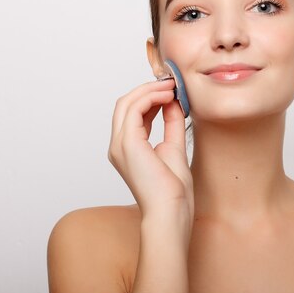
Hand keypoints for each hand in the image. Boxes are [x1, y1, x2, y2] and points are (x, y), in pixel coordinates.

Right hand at [108, 78, 193, 216]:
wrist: (171, 210)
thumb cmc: (173, 190)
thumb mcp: (175, 147)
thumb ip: (172, 124)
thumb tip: (174, 102)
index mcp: (128, 148)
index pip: (132, 112)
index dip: (150, 96)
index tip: (171, 89)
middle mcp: (118, 145)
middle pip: (125, 104)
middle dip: (148, 89)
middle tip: (171, 82)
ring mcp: (120, 145)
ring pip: (127, 102)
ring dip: (150, 90)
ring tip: (172, 87)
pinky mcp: (128, 144)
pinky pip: (134, 109)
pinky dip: (151, 97)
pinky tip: (168, 96)